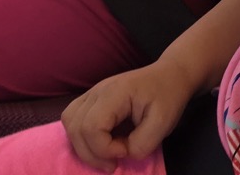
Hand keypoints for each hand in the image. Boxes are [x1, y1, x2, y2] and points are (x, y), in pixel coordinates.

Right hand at [61, 60, 195, 172]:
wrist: (169, 76)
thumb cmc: (168, 96)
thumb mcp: (163, 123)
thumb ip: (142, 143)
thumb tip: (123, 154)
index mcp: (115, 93)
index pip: (91, 126)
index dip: (104, 148)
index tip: (125, 152)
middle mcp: (98, 90)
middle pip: (75, 127)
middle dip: (92, 153)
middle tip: (114, 163)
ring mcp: (92, 93)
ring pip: (69, 122)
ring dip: (83, 146)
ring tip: (106, 156)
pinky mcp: (92, 99)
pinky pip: (73, 119)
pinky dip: (81, 136)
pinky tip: (100, 144)